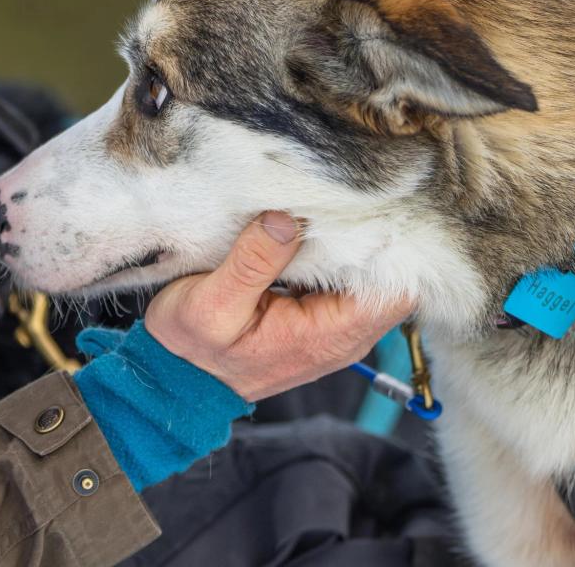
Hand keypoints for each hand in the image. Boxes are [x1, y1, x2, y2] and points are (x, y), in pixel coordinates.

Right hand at [143, 211, 413, 401]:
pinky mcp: (319, 314)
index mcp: (328, 335)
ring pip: (368, 273)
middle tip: (337, 195)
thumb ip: (253, 262)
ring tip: (320, 206)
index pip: (396, 291)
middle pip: (390, 277)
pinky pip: (344, 276)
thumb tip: (287, 219)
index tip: (360, 208)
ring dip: (348, 240)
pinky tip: (308, 227)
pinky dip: (331, 250)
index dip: (387, 247)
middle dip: (368, 235)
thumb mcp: (212, 304)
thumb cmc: (192, 350)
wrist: (178, 380)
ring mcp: (334, 324)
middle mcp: (343, 333)